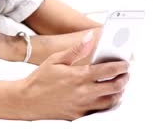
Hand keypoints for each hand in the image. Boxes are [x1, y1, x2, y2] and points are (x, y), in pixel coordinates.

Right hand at [14, 31, 129, 119]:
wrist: (27, 100)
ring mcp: (82, 105)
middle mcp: (83, 92)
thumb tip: (89, 37)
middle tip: (125, 74)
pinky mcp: (79, 115)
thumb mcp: (55, 59)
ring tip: (118, 85)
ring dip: (118, 92)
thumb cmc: (40, 79)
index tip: (125, 63)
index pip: (108, 71)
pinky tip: (105, 97)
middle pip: (114, 87)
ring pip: (110, 101)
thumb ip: (76, 49)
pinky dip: (106, 103)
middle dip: (124, 79)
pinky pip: (99, 110)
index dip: (120, 66)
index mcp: (78, 76)